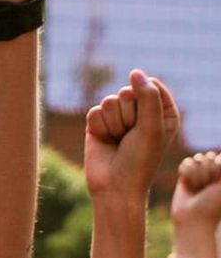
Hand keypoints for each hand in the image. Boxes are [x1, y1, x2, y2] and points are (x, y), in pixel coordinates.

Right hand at [84, 70, 179, 201]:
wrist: (114, 186)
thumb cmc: (140, 160)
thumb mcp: (152, 127)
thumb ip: (147, 97)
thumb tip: (135, 72)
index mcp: (162, 111)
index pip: (150, 86)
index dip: (145, 103)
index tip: (148, 125)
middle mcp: (141, 112)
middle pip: (127, 92)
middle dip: (127, 115)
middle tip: (130, 136)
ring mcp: (118, 117)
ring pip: (109, 101)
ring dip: (113, 123)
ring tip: (118, 141)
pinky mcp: (98, 123)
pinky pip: (94, 111)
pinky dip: (99, 127)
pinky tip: (104, 141)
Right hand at [173, 152, 220, 229]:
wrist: (193, 218)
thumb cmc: (213, 204)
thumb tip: (212, 155)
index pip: (218, 158)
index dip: (216, 170)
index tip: (217, 186)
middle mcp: (213, 171)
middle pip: (207, 156)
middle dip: (205, 173)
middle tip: (206, 190)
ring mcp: (199, 173)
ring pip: (195, 159)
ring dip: (195, 176)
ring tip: (197, 190)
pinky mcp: (184, 176)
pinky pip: (184, 163)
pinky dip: (185, 175)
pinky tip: (187, 186)